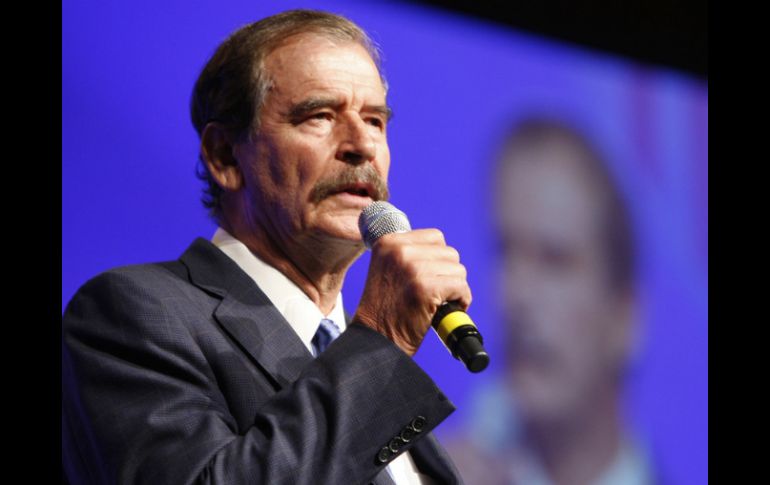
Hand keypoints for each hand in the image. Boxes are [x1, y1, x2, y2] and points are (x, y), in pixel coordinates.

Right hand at [353, 229, 471, 355]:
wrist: (376, 341)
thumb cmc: (386, 309)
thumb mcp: (388, 269)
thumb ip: (409, 253)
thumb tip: (442, 248)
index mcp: (388, 242)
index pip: (435, 237)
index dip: (437, 260)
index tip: (427, 279)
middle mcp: (399, 250)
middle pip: (449, 253)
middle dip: (447, 275)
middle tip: (433, 294)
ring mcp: (412, 268)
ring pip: (458, 270)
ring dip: (454, 288)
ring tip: (436, 303)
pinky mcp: (425, 287)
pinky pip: (461, 287)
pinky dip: (461, 300)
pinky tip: (443, 310)